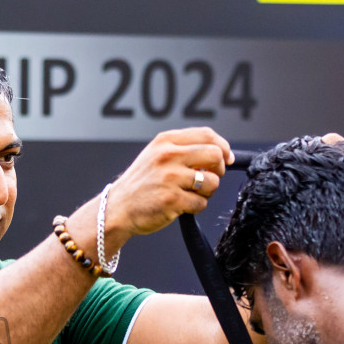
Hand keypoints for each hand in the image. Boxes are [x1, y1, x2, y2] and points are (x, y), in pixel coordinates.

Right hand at [103, 127, 233, 245]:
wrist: (118, 208)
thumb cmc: (141, 184)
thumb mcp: (156, 156)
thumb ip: (183, 150)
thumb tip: (219, 155)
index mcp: (166, 141)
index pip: (207, 135)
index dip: (223, 147)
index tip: (226, 158)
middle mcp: (168, 156)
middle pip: (215, 155)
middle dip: (219, 169)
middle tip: (210, 178)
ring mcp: (170, 178)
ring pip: (211, 182)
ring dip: (207, 191)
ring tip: (192, 194)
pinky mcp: (172, 199)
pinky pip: (201, 203)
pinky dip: (196, 207)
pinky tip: (182, 206)